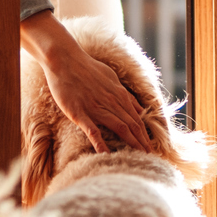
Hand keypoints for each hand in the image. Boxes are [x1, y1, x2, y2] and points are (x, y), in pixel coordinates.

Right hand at [20, 13, 152, 153]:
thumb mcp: (111, 78)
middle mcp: (112, 102)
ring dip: (132, 143)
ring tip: (139, 157)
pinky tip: (107, 155)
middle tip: (151, 157)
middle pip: (133, 125)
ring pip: (120, 128)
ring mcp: (96, 108)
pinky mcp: (80, 113)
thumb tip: (139, 108)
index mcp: (119, 94)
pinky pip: (93, 130)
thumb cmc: (87, 67)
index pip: (138, 119)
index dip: (145, 134)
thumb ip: (125, 94)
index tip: (151, 147)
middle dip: (143, 142)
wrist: (64, 59)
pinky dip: (101, 143)